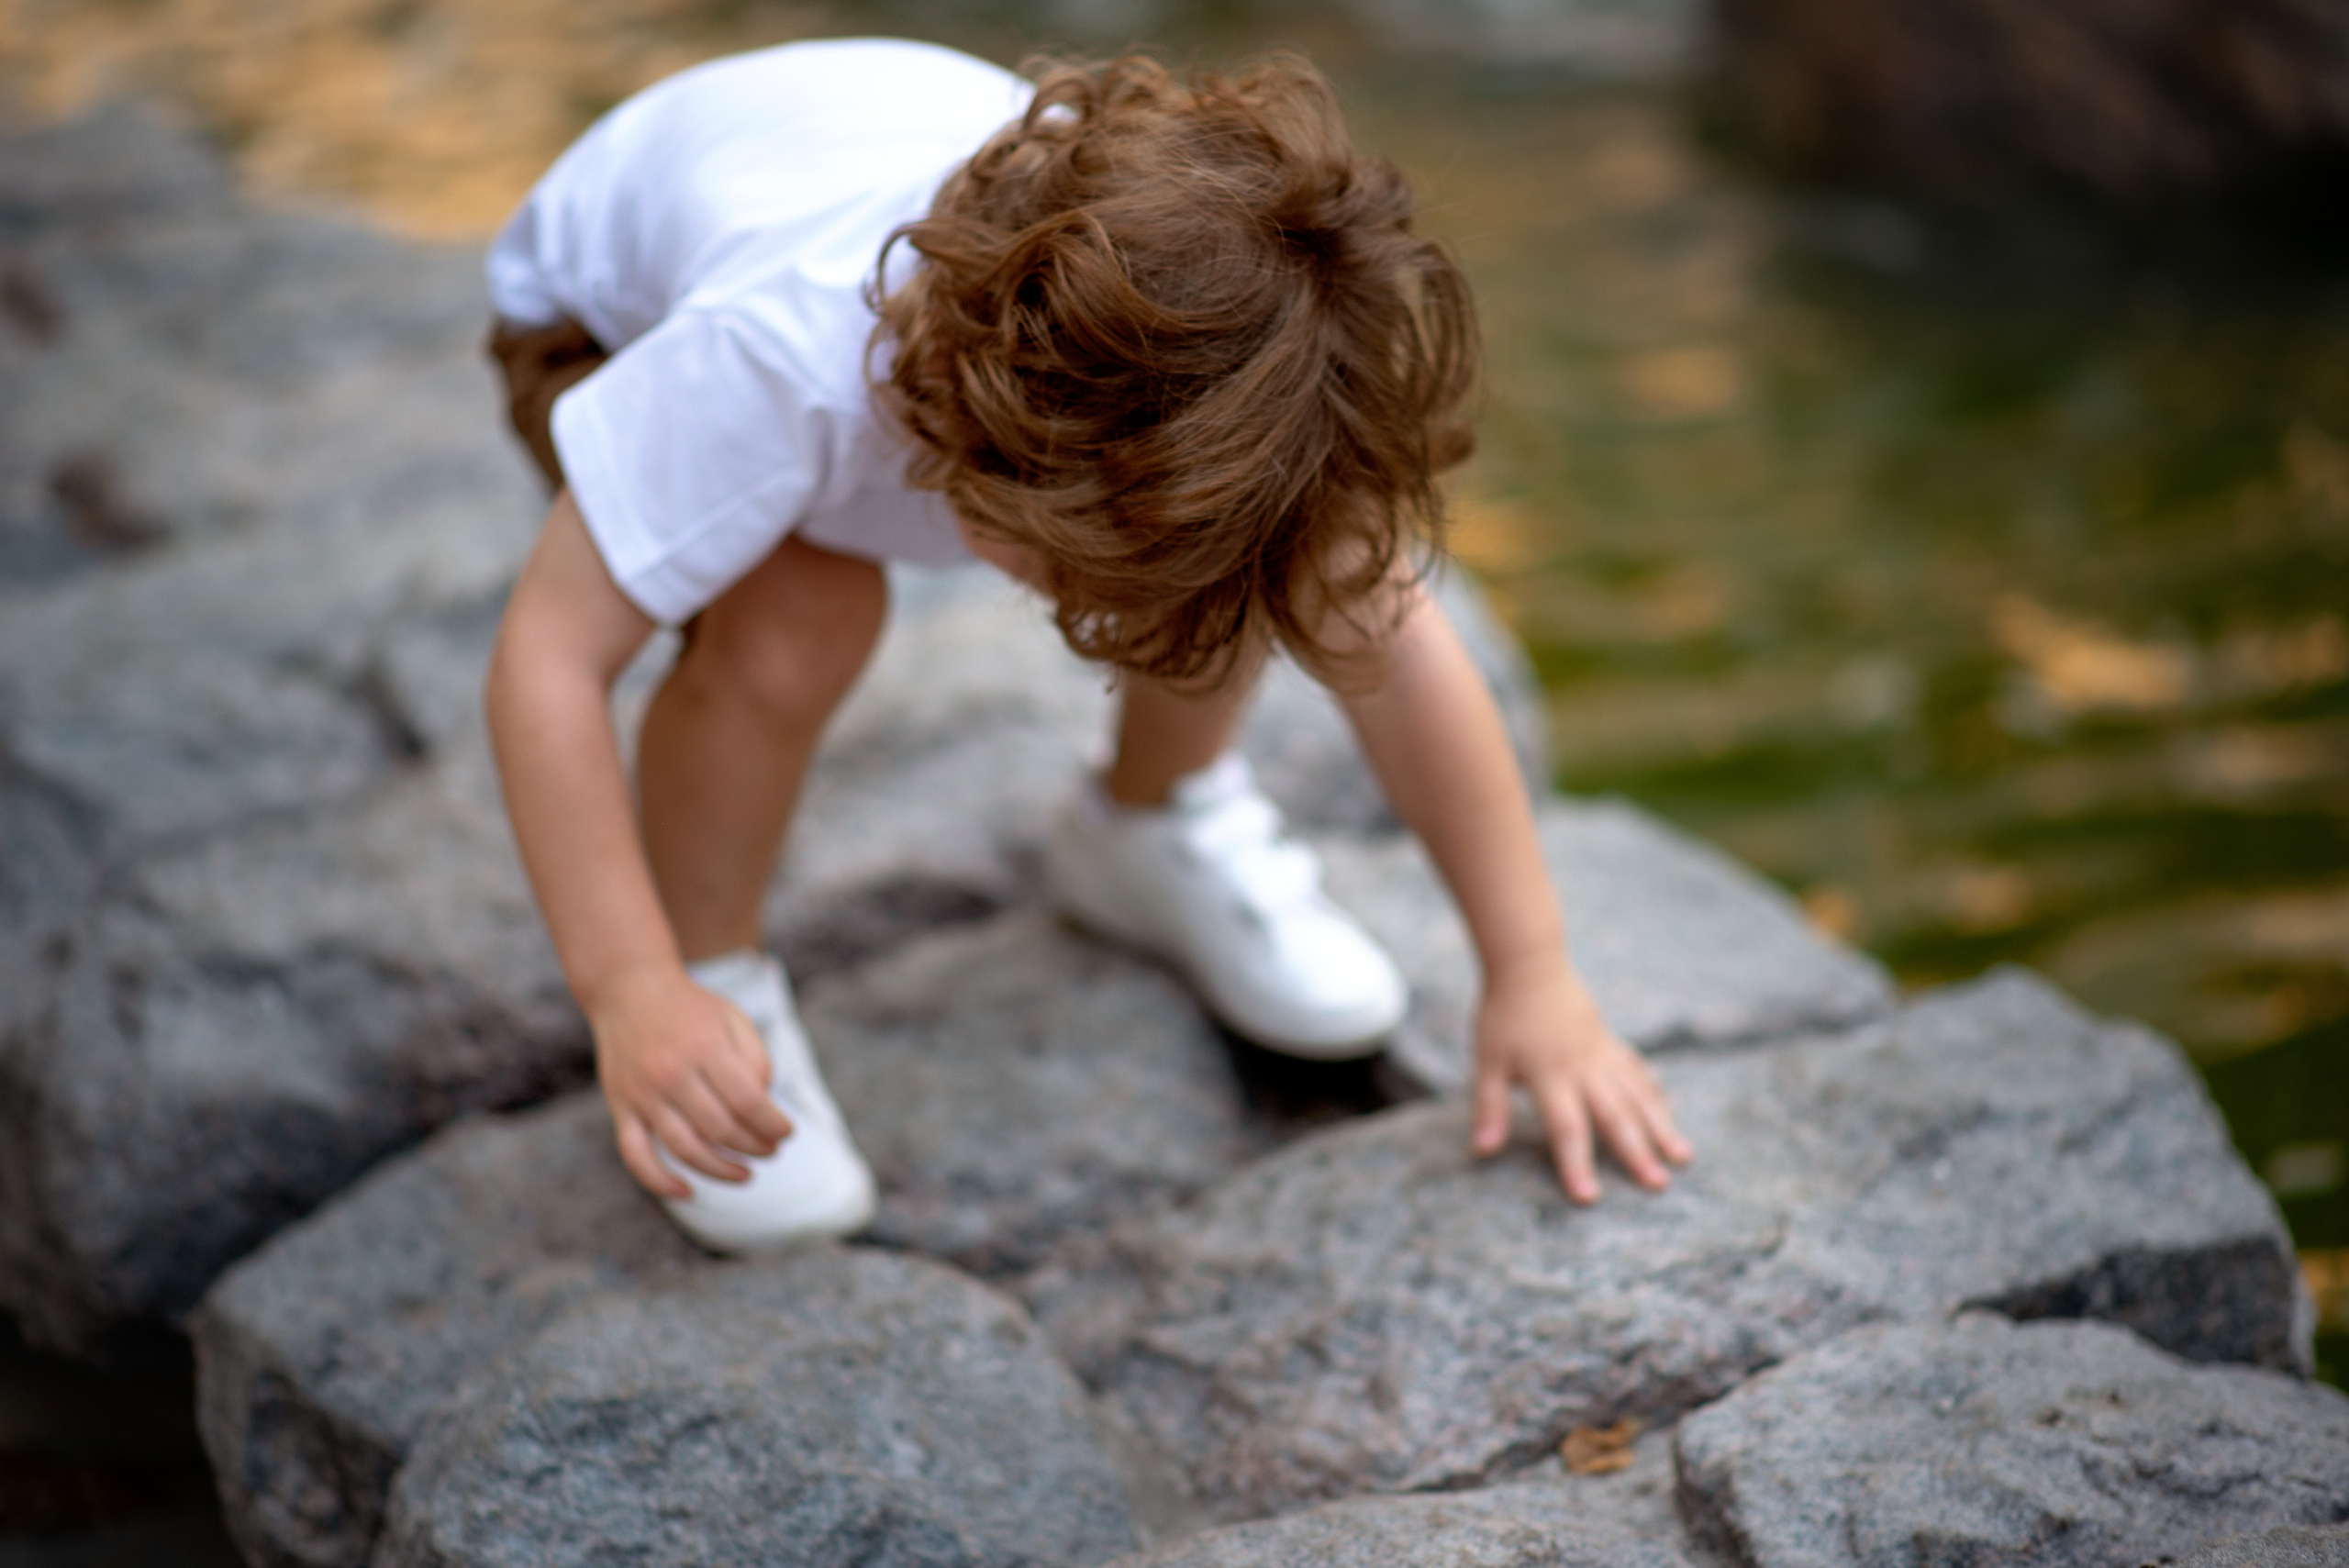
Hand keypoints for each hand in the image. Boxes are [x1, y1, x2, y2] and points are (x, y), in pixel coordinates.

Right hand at [589, 961, 794, 1199]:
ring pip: (684, 1148)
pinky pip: (635, 1154)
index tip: (786, 1133)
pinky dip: (659, 1181)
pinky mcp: (620, 1107)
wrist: (628, 990)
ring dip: (720, 1170)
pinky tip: (688, 1192)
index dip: (773, 1125)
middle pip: (720, 1129)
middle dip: (754, 1147)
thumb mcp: (732, 1018)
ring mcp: (642, 1093)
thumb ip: (754, 1059)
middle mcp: (670, 1073)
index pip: (748, 1101)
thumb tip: (764, 1107)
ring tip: (746, 1174)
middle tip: (771, 1151)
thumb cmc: (691, 1009)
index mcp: (704, 1047)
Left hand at [1470, 955, 1692, 1203]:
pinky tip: (1669, 1115)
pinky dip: (1654, 1094)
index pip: (1566, 1128)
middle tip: (1658, 1185)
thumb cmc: (1503, 1016)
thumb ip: (1489, 1107)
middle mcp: (1583, 1069)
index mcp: (1550, 1077)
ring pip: (1637, 1095)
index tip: (1590, 1198)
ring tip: (1683, 1157)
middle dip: (1636, 1153)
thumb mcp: (1487, 1062)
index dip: (1576, 1164)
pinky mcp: (1610, 1043)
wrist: (1529, 965)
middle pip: (1614, 1116)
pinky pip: (1638, 1071)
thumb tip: (1483, 1151)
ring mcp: (1602, 1055)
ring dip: (1661, 1127)